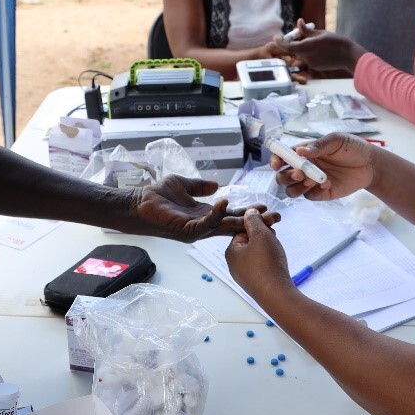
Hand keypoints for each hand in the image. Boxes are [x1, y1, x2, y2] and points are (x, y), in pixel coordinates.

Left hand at [128, 175, 278, 240]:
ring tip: (261, 213)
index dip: (248, 212)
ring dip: (243, 221)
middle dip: (255, 222)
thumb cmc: (157, 195)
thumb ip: (200, 185)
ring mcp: (197, 229)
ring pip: (226, 227)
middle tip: (276, 217)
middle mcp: (204, 224)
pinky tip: (226, 203)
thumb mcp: (184, 185)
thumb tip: (217, 185)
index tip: (266, 207)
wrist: (138, 203)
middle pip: (235, 225)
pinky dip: (217, 214)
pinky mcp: (187, 230)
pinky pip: (206, 224)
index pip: (232, 215)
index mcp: (205, 214)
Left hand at [224, 209, 291, 298]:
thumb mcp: (260, 234)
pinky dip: (270, 260)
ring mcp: (245, 276)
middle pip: (250, 242)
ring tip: (279, 247)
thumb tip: (248, 213)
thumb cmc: (266, 263)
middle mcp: (234, 265)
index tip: (272, 221)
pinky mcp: (256, 284)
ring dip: (268, 246)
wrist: (276, 294)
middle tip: (276, 232)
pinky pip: (262, 266)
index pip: (242, 229)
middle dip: (264, 234)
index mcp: (231, 251)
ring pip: (257, 254)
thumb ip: (254, 220)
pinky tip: (278, 260)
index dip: (258, 223)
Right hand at [271, 133, 375, 200]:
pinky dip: (314, 191)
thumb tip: (300, 151)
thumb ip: (318, 146)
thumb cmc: (352, 148)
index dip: (275, 160)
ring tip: (313, 180)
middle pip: (282, 177)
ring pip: (291, 190)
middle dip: (287, 176)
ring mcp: (311, 182)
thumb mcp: (336, 141)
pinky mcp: (320, 193)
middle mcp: (303, 168)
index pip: (282, 157)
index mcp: (303, 152)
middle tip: (300, 174)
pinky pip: (309, 196)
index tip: (275, 164)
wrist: (370, 164)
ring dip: (297, 187)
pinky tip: (327, 183)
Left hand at [280, 30, 362, 72]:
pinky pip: (308, 59)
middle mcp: (307, 57)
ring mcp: (311, 63)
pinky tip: (320, 49)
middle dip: (294, 42)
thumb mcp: (321, 33)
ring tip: (314, 41)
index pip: (288, 46)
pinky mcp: (315, 67)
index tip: (275, 37)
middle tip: (299, 34)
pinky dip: (308, 53)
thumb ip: (307, 30)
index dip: (280, 42)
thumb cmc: (336, 42)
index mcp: (308, 46)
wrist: (348, 56)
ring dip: (302, 47)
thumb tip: (298, 22)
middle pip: (294, 49)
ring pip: (301, 54)